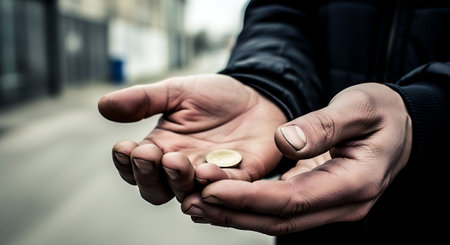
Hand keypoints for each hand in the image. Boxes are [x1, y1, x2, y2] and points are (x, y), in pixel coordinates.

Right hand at [98, 74, 286, 203]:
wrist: (257, 95)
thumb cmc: (214, 96)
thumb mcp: (177, 91)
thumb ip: (143, 100)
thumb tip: (103, 105)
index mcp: (162, 149)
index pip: (135, 168)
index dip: (126, 163)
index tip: (126, 146)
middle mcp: (182, 168)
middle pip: (155, 189)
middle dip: (149, 175)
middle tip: (151, 154)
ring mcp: (210, 176)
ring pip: (186, 194)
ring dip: (178, 181)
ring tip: (179, 162)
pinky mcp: (241, 177)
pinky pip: (226, 190)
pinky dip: (216, 185)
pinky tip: (208, 171)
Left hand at [182, 83, 412, 234]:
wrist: (403, 126)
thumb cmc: (383, 114)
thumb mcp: (359, 108)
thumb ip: (324, 125)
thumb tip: (285, 142)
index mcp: (354, 183)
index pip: (292, 200)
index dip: (250, 198)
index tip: (212, 189)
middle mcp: (343, 204)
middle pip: (281, 220)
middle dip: (235, 214)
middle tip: (193, 202)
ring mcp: (332, 206)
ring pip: (279, 221)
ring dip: (238, 215)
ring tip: (197, 204)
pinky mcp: (320, 198)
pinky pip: (282, 210)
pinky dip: (251, 207)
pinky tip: (224, 199)